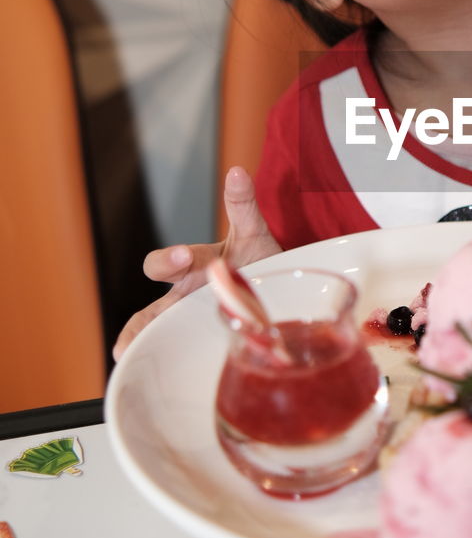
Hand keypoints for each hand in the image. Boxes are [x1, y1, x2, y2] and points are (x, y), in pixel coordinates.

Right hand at [113, 166, 279, 358]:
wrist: (283, 282)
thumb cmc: (259, 256)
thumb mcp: (253, 231)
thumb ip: (243, 205)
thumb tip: (237, 172)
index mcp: (194, 265)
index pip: (167, 263)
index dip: (169, 260)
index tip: (183, 256)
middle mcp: (187, 292)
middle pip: (155, 301)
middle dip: (149, 312)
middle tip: (155, 310)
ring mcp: (194, 316)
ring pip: (155, 326)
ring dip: (139, 334)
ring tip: (122, 350)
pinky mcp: (206, 336)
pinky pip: (177, 346)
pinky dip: (158, 353)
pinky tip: (136, 365)